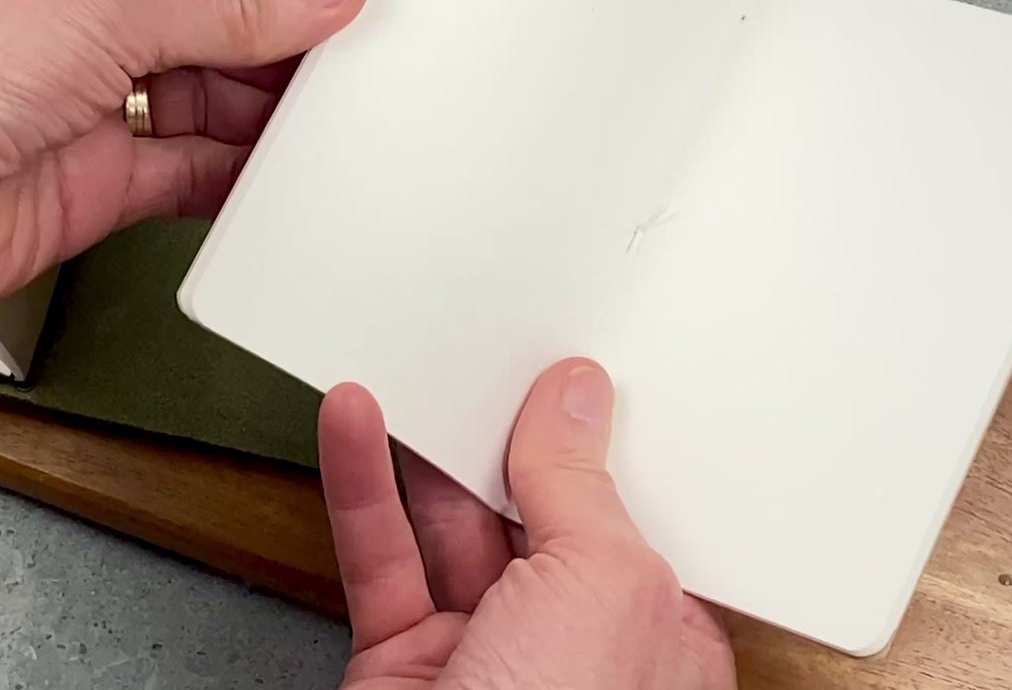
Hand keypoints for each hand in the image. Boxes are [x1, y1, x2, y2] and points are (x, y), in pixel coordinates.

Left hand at [0, 0, 368, 324]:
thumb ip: (229, 2)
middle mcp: (64, 10)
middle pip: (204, 16)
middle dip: (278, 38)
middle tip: (359, 60)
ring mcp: (76, 99)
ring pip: (200, 95)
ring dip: (263, 107)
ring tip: (337, 115)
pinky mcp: (87, 181)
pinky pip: (184, 170)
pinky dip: (235, 172)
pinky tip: (284, 171)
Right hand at [319, 359, 736, 688]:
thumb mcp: (603, 582)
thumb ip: (580, 485)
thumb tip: (576, 398)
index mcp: (659, 634)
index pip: (637, 516)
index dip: (607, 443)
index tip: (578, 370)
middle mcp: (575, 648)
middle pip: (536, 513)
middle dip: (506, 435)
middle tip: (486, 352)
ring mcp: (485, 658)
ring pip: (449, 528)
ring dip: (422, 448)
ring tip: (410, 363)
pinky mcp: (403, 666)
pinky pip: (382, 559)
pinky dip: (361, 486)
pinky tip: (352, 421)